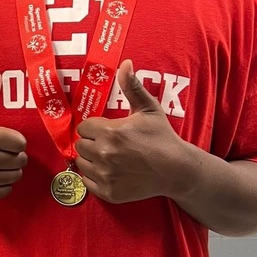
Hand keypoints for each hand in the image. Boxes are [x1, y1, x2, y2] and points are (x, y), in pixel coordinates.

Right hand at [0, 72, 26, 199]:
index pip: (19, 143)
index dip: (16, 140)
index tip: (7, 139)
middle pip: (20, 160)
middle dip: (16, 155)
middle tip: (5, 151)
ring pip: (15, 176)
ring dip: (12, 169)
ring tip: (1, 162)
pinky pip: (5, 191)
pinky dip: (3, 184)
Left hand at [74, 60, 191, 203]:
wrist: (176, 170)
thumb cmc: (162, 137)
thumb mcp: (148, 108)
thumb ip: (132, 86)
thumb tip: (125, 63)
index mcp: (110, 132)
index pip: (83, 127)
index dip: (93, 127)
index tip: (106, 130)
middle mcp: (104, 154)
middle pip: (80, 145)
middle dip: (90, 142)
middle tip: (107, 144)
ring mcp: (105, 175)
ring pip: (82, 163)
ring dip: (90, 159)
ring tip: (108, 157)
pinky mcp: (108, 192)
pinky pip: (87, 182)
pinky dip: (94, 177)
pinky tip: (109, 171)